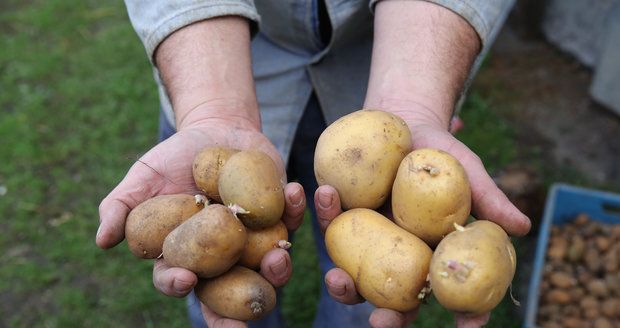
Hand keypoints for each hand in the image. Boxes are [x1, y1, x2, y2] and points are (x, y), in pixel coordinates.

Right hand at [96, 119, 305, 325]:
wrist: (215, 130)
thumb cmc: (174, 158)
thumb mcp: (144, 176)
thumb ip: (120, 206)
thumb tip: (101, 241)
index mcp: (186, 254)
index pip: (178, 280)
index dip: (179, 285)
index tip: (185, 279)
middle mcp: (222, 256)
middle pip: (230, 291)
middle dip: (241, 306)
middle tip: (251, 309)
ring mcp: (254, 241)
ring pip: (268, 267)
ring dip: (277, 269)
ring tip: (278, 256)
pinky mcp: (281, 218)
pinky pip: (292, 221)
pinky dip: (295, 210)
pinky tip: (295, 191)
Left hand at [314, 121, 530, 327]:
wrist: (406, 125)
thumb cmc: (442, 154)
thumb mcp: (468, 173)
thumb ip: (489, 199)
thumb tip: (522, 226)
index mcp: (436, 255)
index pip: (455, 293)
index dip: (466, 313)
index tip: (467, 326)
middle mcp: (402, 258)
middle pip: (398, 301)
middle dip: (389, 318)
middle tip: (382, 321)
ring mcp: (370, 243)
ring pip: (356, 278)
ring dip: (344, 286)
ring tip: (336, 277)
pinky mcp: (344, 220)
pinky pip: (331, 224)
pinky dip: (326, 213)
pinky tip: (326, 194)